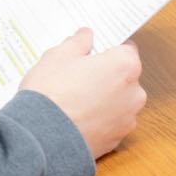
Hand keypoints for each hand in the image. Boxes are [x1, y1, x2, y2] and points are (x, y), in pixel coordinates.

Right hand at [18, 28, 144, 158]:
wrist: (41, 138)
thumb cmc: (51, 93)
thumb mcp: (58, 56)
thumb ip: (78, 42)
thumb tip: (86, 36)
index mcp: (124, 66)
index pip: (126, 50)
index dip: (109, 50)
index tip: (95, 52)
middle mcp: (134, 93)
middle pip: (125, 77)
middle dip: (107, 75)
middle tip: (80, 76)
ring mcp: (127, 119)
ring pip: (119, 101)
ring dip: (105, 99)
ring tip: (76, 100)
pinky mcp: (116, 140)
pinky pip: (111, 122)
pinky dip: (99, 119)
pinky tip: (78, 118)